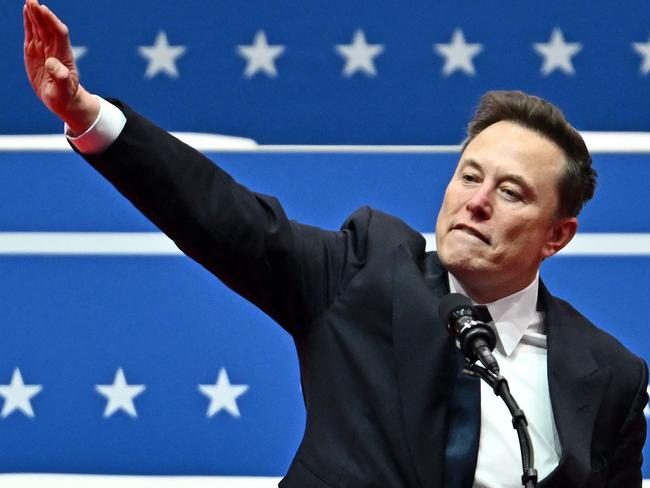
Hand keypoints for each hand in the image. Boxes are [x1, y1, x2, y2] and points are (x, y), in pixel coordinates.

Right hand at [23, 0, 98, 133]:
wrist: (62, 99)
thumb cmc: (65, 96)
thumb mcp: (63, 90)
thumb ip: (60, 77)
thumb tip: (52, 62)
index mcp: (63, 57)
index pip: (59, 34)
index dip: (52, 21)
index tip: (44, 10)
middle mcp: (54, 49)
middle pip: (48, 27)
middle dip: (41, 14)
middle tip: (32, 0)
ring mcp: (44, 49)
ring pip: (40, 27)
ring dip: (35, 14)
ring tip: (29, 1)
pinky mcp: (35, 51)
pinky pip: (32, 33)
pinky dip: (29, 21)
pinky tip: (27, 10)